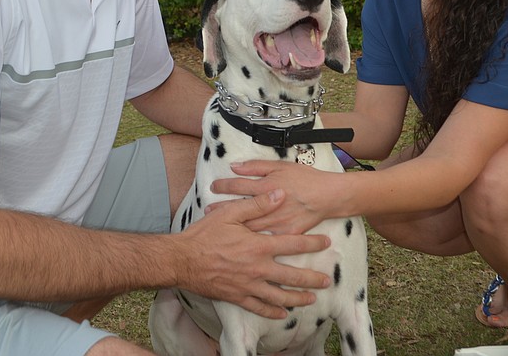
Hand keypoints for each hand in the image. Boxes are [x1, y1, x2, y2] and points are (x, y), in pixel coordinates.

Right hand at [176, 189, 331, 318]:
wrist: (181, 260)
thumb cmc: (204, 234)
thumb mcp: (230, 213)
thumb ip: (257, 204)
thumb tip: (280, 194)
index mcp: (258, 246)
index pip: (293, 244)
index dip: (312, 243)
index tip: (326, 243)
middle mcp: (257, 268)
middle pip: (292, 276)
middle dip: (311, 279)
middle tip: (326, 281)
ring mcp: (248, 285)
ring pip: (279, 296)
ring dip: (297, 298)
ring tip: (311, 299)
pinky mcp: (236, 297)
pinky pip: (258, 307)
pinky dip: (272, 311)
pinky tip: (282, 313)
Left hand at [209, 161, 336, 234]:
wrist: (327, 196)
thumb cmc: (305, 179)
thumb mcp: (280, 166)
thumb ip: (256, 166)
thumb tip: (235, 166)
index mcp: (266, 186)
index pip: (238, 185)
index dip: (223, 186)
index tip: (213, 187)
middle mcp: (268, 205)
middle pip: (238, 208)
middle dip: (221, 209)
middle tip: (207, 210)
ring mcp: (276, 222)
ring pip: (248, 225)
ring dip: (232, 225)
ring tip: (217, 225)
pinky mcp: (284, 235)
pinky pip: (265, 239)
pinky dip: (252, 240)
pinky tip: (240, 241)